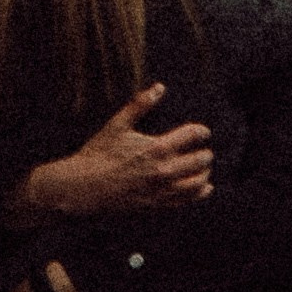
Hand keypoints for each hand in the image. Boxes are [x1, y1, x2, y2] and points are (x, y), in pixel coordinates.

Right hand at [9, 86, 213, 223]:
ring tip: (205, 168)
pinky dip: (200, 194)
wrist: (85, 187)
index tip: (203, 132)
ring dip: (205, 174)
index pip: (191, 136)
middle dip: (205, 154)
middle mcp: (164, 170)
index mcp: (156, 147)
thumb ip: (140, 105)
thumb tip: (160, 87)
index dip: (201, 132)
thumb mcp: (117, 124)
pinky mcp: (157, 204)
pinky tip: (205, 189)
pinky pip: (186, 200)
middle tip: (205, 151)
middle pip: (199, 161)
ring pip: (197, 182)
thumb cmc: (99, 153)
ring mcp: (162, 189)